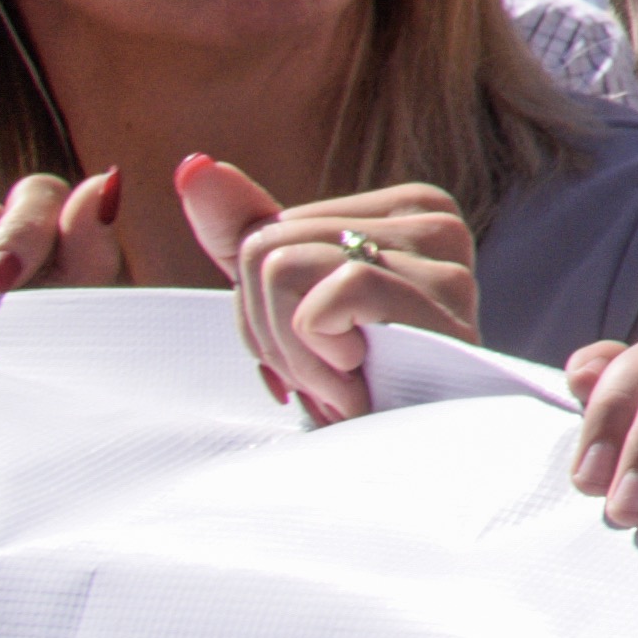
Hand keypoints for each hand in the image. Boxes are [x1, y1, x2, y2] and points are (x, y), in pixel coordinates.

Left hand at [182, 155, 475, 422]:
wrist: (418, 471)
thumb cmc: (363, 393)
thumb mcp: (288, 310)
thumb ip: (245, 232)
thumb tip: (193, 166)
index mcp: (402, 210)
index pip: (265, 229)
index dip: (261, 308)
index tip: (317, 353)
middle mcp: (432, 218)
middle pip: (264, 244)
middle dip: (271, 329)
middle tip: (327, 377)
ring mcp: (445, 254)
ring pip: (280, 265)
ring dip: (295, 352)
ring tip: (346, 384)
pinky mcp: (444, 298)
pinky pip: (327, 296)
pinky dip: (321, 356)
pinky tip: (363, 385)